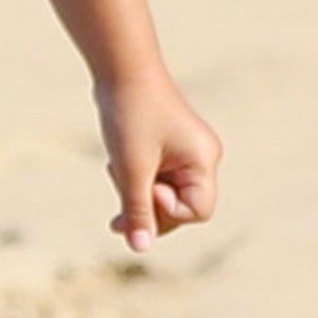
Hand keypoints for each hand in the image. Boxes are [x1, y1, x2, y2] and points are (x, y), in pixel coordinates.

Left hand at [94, 70, 221, 255]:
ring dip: (134, 189)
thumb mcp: (132, 168)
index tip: (144, 187)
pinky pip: (150, 178)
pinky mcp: (164, 147)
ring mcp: (183, 152)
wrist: (118, 69)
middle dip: (145, 203)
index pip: (196, 212)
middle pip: (178, 207)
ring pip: (159, 193)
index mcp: (204, 161)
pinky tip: (113, 162)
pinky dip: (131, 177)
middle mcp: (200, 157)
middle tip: (121, 185)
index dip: (167, 211)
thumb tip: (139, 248)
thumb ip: (137, 210)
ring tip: (116, 165)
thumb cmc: (130, 115)